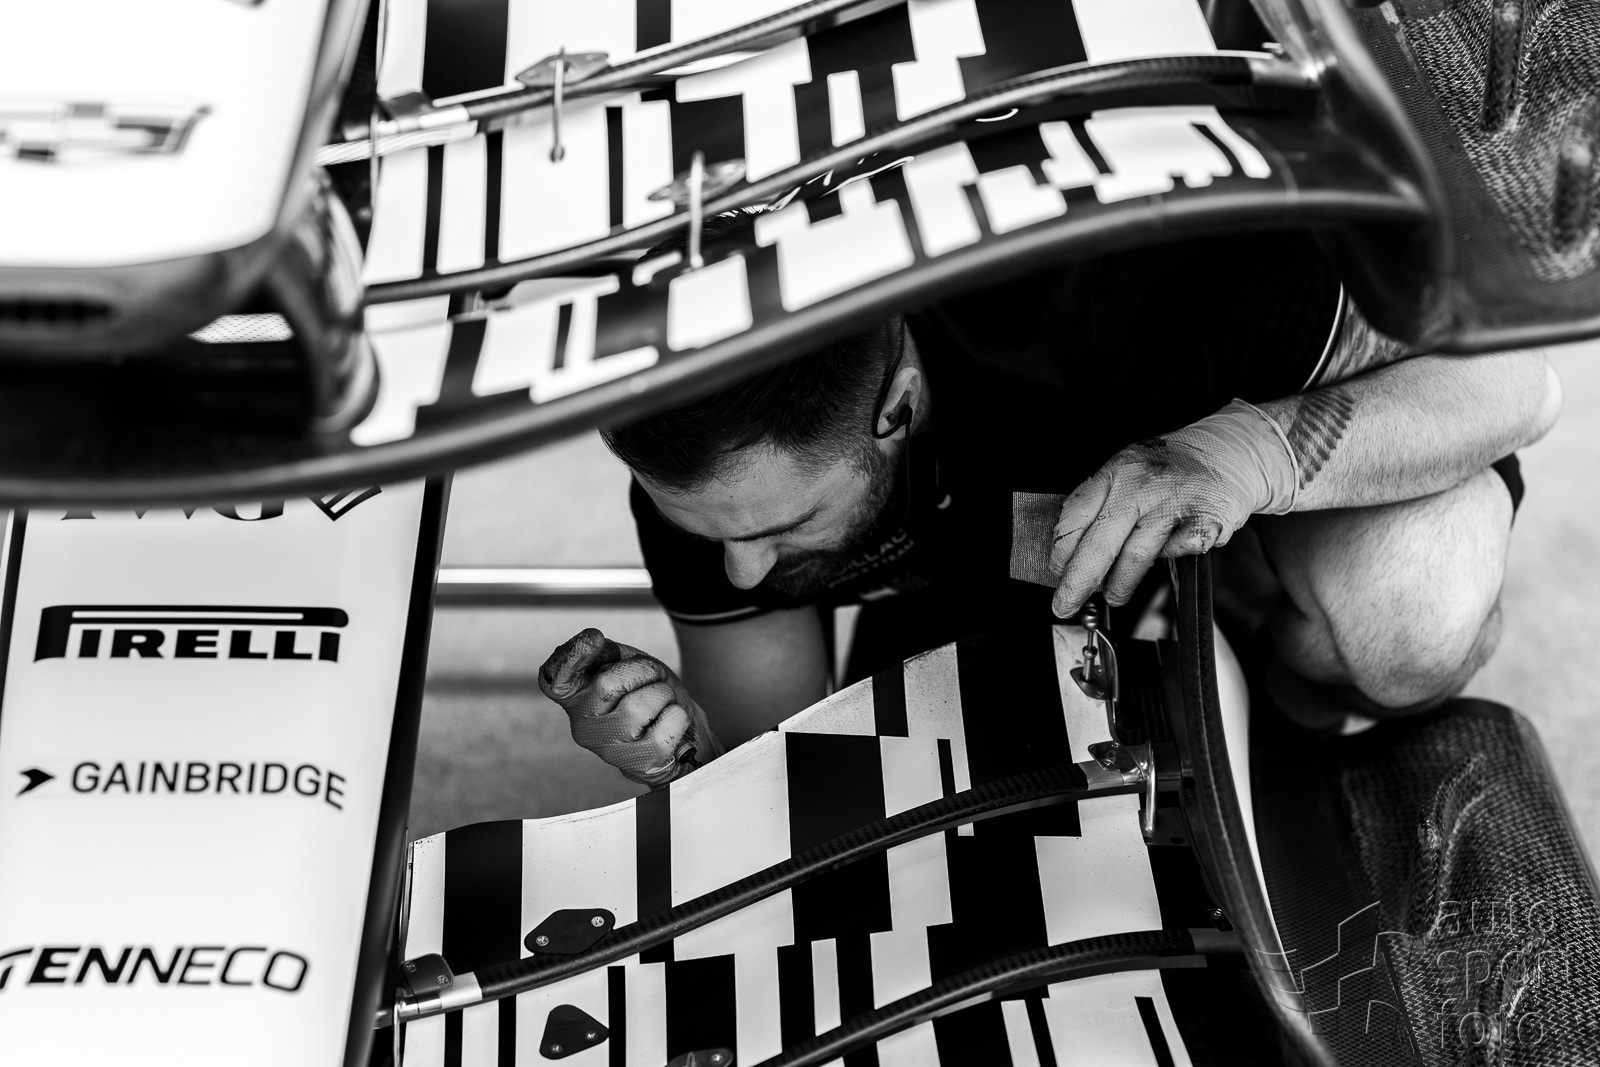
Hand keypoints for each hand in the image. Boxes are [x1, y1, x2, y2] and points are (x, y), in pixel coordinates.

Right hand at [538, 628, 725, 786]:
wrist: (680, 729)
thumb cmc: (647, 692)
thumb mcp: (626, 663)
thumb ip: (606, 652)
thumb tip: (593, 641)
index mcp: (576, 698)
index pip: (554, 681)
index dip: (571, 657)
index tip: (595, 637)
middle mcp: (583, 727)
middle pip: (608, 683)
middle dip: (643, 670)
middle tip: (654, 679)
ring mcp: (608, 750)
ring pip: (639, 706)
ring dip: (663, 694)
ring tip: (663, 703)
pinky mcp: (638, 765)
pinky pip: (664, 730)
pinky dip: (677, 717)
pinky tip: (671, 724)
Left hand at [1049, 400, 1297, 616]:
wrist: (1232, 451)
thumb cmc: (1173, 467)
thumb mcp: (1128, 469)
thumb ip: (1101, 503)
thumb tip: (1071, 553)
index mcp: (1116, 471)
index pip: (1075, 517)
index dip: (1061, 552)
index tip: (1056, 572)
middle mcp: (1141, 485)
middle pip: (1099, 544)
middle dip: (1077, 582)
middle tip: (1065, 604)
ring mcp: (1173, 503)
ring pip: (1135, 558)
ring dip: (1119, 585)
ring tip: (1113, 595)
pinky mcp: (1203, 522)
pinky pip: (1174, 556)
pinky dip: (1167, 563)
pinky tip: (1166, 557)